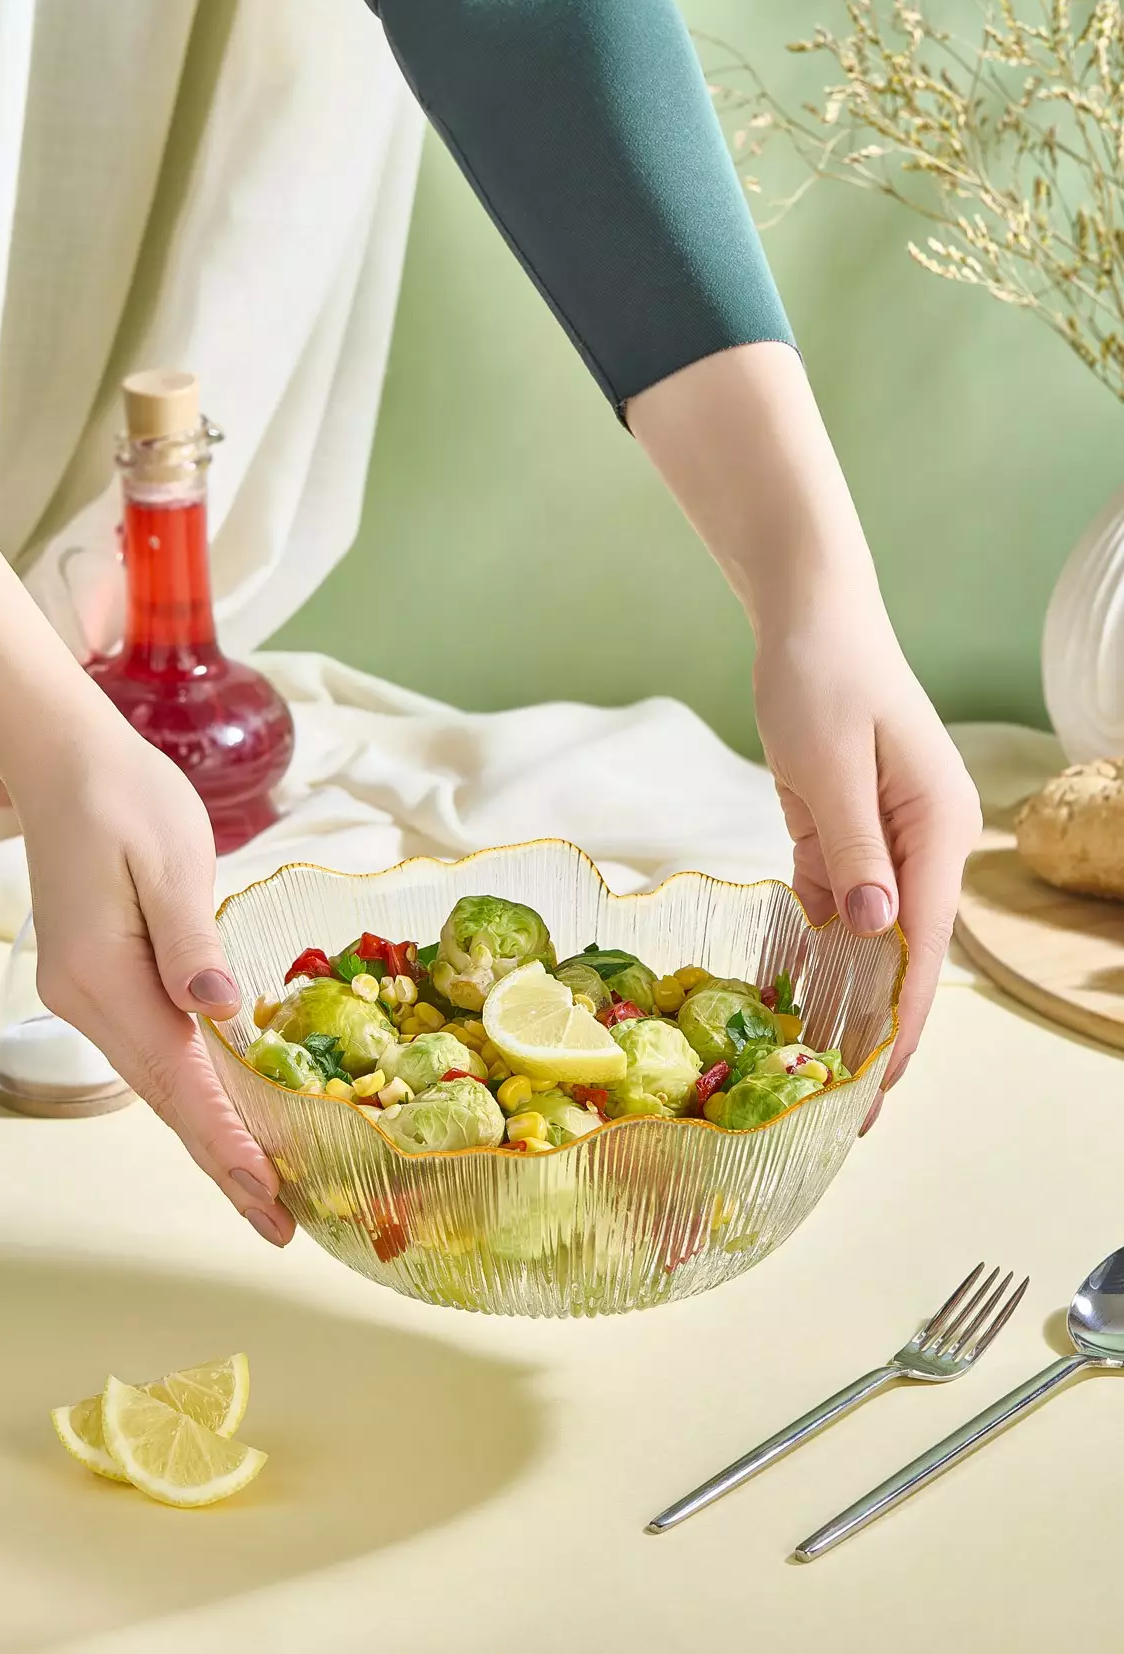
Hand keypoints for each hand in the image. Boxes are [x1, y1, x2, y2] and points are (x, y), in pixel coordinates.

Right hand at [14, 725, 294, 1245]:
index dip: (225, 1141)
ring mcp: (92, 995)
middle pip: (166, 1100)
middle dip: (224, 1163)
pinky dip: (198, 1093)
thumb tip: (220, 1012)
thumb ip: (193, 939)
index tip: (269, 1194)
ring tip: (270, 1190)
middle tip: (281, 1225)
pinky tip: (234, 1117)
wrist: (68, 763)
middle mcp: (90, 1000)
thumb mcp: (168, 859)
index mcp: (104, 977)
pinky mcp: (107, 980)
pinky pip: (158, 1052)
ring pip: (161, 1083)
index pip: (176, 1080)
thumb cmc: (126, 799)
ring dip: (213, 1136)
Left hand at [753, 599, 981, 1132]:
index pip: (921, 943)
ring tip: (811, 1074)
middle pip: (901, 953)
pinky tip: (788, 999)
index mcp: (936, 826)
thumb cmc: (822, 675)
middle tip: (844, 1109)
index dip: (900, 1019)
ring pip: (866, 939)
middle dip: (876, 1030)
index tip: (878, 1084)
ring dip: (842, 1000)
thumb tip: (876, 930)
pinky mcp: (845, 833)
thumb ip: (852, 848)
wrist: (807, 615)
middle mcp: (920, 843)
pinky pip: (832, 906)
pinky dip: (812, 950)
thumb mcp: (829, 762)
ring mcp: (883, 840)